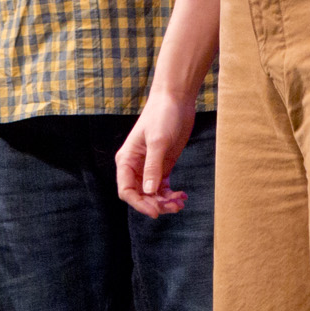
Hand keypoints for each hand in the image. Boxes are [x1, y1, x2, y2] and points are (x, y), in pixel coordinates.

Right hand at [116, 90, 197, 215]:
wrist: (176, 99)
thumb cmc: (162, 115)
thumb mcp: (158, 141)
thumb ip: (153, 166)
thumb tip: (148, 192)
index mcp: (127, 160)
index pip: (126, 190)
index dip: (139, 204)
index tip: (155, 211)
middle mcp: (135, 166)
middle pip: (140, 195)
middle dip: (155, 204)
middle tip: (172, 207)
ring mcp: (149, 167)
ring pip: (152, 194)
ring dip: (165, 202)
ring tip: (180, 203)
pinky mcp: (163, 165)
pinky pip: (163, 187)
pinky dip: (171, 194)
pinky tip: (182, 196)